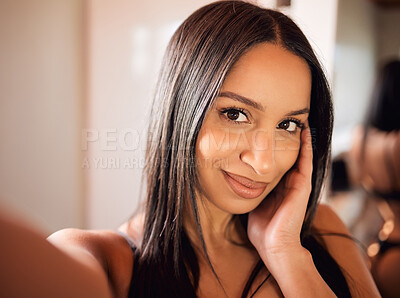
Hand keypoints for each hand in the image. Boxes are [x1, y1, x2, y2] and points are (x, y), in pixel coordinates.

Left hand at [247, 126, 312, 265]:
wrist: (274, 245)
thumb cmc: (262, 228)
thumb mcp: (254, 202)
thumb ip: (250, 190)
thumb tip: (235, 177)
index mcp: (279, 187)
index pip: (277, 162)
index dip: (274, 147)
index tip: (269, 131)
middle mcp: (290, 183)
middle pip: (289, 156)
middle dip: (286, 139)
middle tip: (283, 120)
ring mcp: (298, 184)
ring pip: (299, 155)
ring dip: (299, 139)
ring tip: (297, 120)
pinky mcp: (303, 186)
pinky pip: (306, 162)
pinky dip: (307, 147)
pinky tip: (304, 132)